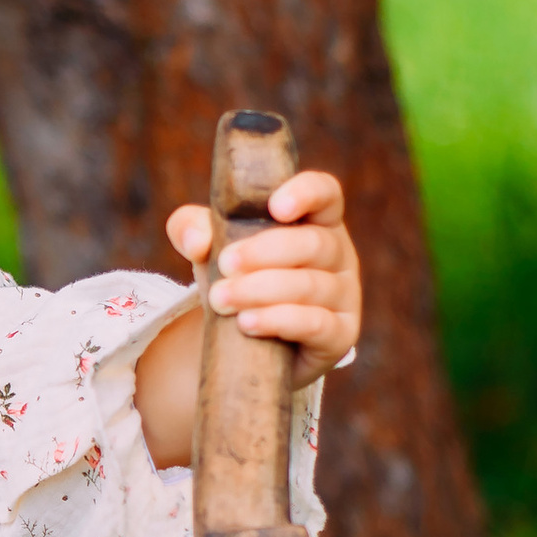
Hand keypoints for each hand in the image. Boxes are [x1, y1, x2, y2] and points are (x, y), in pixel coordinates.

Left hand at [166, 167, 361, 389]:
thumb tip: (197, 241)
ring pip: (310, 285)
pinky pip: (317, 324)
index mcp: (315, 221)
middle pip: (313, 243)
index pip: (325, 193)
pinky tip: (247, 322)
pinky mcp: (340, 336)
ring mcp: (344, 296)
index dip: (306, 193)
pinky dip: (279, 321)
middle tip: (224, 265)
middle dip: (263, 253)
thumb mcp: (208, 249)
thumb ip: (191, 229)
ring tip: (220, 300)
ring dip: (260, 291)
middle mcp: (338, 254)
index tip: (275, 207)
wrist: (243, 343)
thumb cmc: (236, 281)